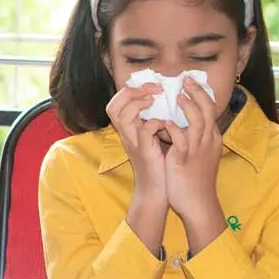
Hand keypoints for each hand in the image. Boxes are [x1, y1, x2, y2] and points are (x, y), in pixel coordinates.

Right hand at [106, 84, 167, 205]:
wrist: (158, 191)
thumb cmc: (158, 163)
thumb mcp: (151, 138)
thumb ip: (151, 120)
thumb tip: (164, 100)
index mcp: (127, 129)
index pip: (115, 103)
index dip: (129, 91)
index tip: (150, 87)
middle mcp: (126, 134)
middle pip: (113, 106)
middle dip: (131, 92)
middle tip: (153, 90)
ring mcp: (133, 143)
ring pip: (122, 115)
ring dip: (139, 103)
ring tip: (155, 101)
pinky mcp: (144, 151)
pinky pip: (144, 131)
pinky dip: (154, 122)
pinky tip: (165, 124)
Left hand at [163, 78, 225, 252]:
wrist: (198, 203)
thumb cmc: (195, 178)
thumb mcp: (199, 153)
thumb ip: (193, 135)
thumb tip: (182, 120)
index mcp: (211, 138)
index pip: (211, 110)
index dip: (203, 94)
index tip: (192, 81)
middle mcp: (207, 141)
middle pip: (208, 111)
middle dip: (198, 93)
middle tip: (186, 80)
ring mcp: (197, 151)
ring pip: (198, 123)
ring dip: (189, 108)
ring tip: (178, 96)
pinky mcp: (185, 161)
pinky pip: (181, 142)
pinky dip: (175, 130)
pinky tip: (166, 122)